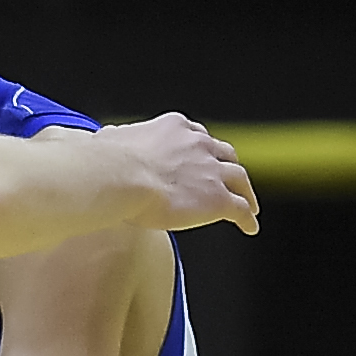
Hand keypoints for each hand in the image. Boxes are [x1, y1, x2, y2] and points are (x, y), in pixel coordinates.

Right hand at [103, 114, 258, 237]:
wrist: (118, 178)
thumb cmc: (107, 161)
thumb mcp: (109, 140)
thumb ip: (114, 138)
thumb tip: (105, 136)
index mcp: (174, 129)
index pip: (196, 135)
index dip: (201, 147)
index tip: (201, 155)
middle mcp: (199, 145)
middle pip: (224, 153)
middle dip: (227, 165)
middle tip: (229, 178)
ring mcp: (212, 171)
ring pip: (239, 179)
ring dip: (246, 191)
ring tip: (249, 203)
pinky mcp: (218, 199)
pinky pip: (240, 209)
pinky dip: (247, 218)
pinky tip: (250, 226)